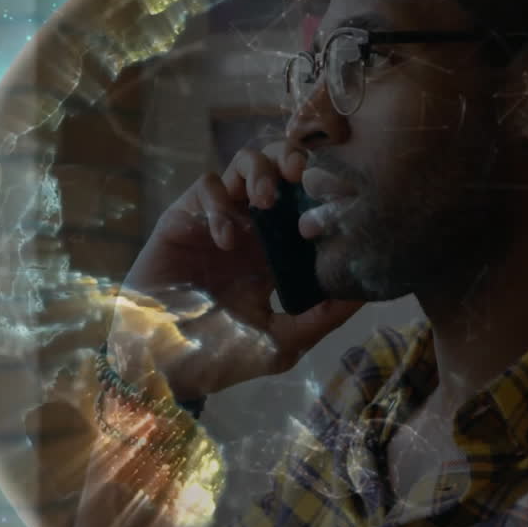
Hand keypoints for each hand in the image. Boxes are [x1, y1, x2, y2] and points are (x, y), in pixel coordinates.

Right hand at [108, 140, 364, 399]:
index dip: (324, 190)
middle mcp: (252, 229)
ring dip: (260, 171)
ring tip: (265, 201)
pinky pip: (206, 186)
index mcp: (279, 252)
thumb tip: (364, 292)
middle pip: (279, 168)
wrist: (163, 367)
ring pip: (244, 163)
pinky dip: (219, 202)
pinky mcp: (184, 218)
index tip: (341, 196)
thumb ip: (321, 317)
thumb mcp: (281, 343)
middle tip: (303, 176)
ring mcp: (218, 219)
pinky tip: (224, 239)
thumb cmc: (220, 357)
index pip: (307, 202)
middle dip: (293, 160)